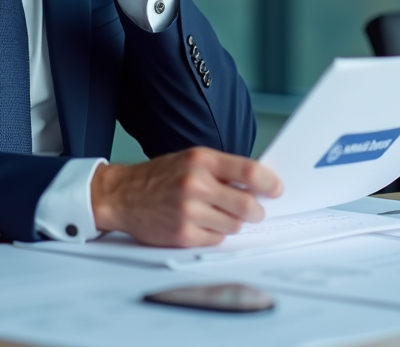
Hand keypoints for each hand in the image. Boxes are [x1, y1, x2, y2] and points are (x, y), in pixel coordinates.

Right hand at [90, 148, 283, 247]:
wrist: (123, 195)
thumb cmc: (159, 177)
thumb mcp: (191, 160)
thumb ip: (223, 169)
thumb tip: (259, 184)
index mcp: (201, 161)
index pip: (248, 172)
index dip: (269, 183)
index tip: (277, 189)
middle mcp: (195, 184)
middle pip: (247, 205)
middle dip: (256, 210)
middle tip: (254, 210)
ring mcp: (188, 211)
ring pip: (234, 225)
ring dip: (233, 222)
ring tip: (218, 214)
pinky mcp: (182, 234)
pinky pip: (217, 239)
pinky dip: (215, 234)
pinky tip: (202, 224)